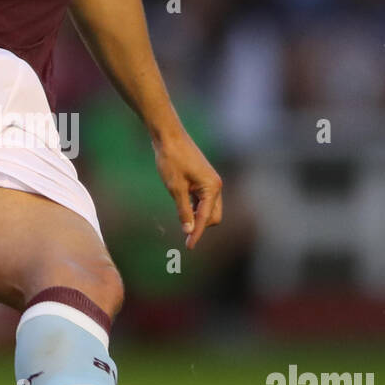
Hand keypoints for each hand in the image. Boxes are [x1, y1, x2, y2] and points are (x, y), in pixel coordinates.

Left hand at [153, 129, 222, 249]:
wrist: (168, 137)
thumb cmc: (171, 160)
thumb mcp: (175, 188)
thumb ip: (183, 210)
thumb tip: (188, 231)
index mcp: (212, 188)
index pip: (205, 218)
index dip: (196, 233)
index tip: (189, 247)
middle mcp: (215, 186)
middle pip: (213, 216)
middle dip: (201, 226)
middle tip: (185, 235)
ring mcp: (211, 182)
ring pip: (209, 209)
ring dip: (198, 217)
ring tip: (183, 224)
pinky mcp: (204, 180)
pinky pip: (203, 200)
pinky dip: (196, 208)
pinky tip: (184, 210)